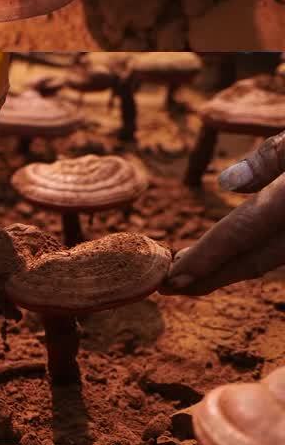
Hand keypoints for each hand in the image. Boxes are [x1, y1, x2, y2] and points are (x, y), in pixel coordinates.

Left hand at [162, 129, 284, 294]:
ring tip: (197, 273)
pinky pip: (284, 249)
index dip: (206, 259)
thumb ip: (275, 157)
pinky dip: (262, 254)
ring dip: (236, 267)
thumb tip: (227, 184)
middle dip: (214, 274)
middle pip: (259, 258)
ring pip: (276, 257)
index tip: (172, 279)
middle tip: (172, 286)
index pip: (243, 233)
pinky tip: (240, 256)